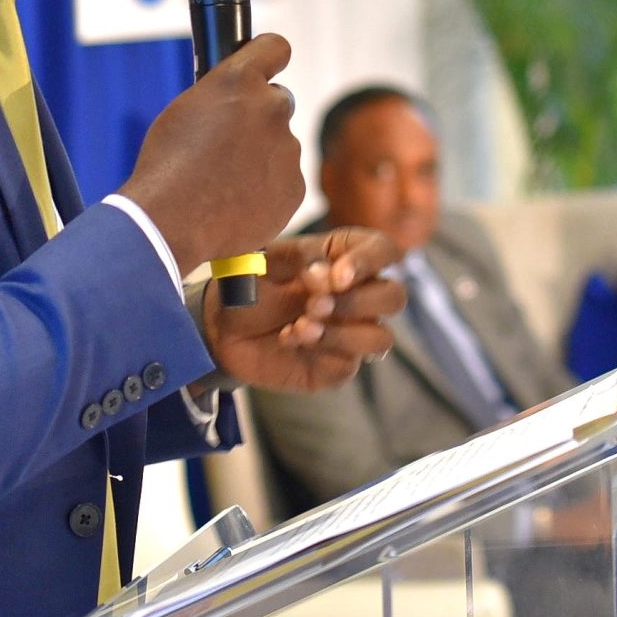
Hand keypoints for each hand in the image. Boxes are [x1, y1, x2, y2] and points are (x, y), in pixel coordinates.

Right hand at [121, 35, 303, 274]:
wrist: (172, 223)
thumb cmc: (167, 168)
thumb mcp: (184, 112)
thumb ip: (220, 98)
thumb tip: (235, 101)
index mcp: (239, 81)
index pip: (275, 47)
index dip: (270, 57)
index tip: (268, 66)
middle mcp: (271, 108)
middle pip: (277, 102)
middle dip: (260, 116)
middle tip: (231, 142)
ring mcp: (288, 148)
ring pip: (279, 145)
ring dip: (260, 157)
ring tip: (223, 182)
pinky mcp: (295, 186)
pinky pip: (284, 180)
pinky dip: (267, 189)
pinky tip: (236, 202)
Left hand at [204, 227, 404, 393]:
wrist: (222, 326)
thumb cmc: (251, 284)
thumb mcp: (268, 259)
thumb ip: (301, 258)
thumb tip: (326, 275)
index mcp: (347, 258)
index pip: (384, 251)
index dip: (369, 262)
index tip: (336, 275)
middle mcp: (359, 295)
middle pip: (394, 297)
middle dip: (357, 301)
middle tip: (314, 303)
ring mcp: (352, 333)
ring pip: (381, 339)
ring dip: (343, 333)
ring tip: (301, 325)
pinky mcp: (337, 365)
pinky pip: (349, 365)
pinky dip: (318, 350)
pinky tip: (288, 338)